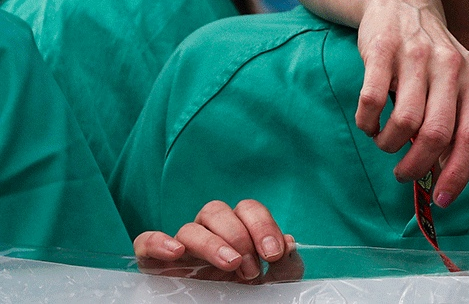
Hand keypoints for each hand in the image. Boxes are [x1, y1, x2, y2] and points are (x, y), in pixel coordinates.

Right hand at [133, 200, 302, 282]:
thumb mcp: (278, 280)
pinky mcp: (156, 263)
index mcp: (237, 229)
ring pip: (189, 227)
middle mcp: (209, 232)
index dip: (262, 225)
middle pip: (216, 210)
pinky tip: (175, 251)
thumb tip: (288, 242)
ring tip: (231, 264)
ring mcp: (182, 247)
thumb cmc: (252, 294)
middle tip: (251, 268)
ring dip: (212, 243)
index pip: (247, 208)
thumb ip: (288, 262)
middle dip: (239, 235)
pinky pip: (146, 241)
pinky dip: (157, 241)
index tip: (274, 254)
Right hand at [355, 0, 468, 208]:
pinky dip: (368, 122)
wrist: (400, 0)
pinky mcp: (381, 50)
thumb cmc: (430, 55)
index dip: (458, 173)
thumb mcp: (456, 82)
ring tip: (385, 143)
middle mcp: (449, 66)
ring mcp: (415, 56)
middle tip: (403, 173)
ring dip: (390, 145)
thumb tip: (443, 174)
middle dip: (416, 166)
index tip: (442, 199)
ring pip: (405, 122)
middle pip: (437, 134)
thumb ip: (455, 122)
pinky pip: (371, 101)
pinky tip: (370, 123)